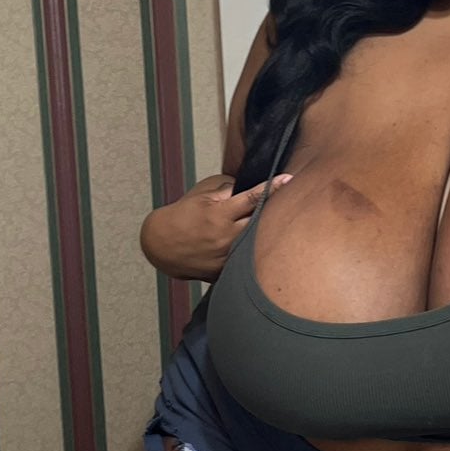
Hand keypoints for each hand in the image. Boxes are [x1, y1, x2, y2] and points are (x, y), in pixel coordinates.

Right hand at [139, 172, 290, 282]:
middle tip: (287, 204)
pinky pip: (245, 262)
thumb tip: (247, 187)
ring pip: (256, 244)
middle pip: (260, 223)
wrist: (161, 244)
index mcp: (220, 214)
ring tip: (276, 227)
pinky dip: (253, 254)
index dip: (271, 187)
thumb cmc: (182, 215)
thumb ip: (226, 189)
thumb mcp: (202, 194)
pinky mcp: (223, 271)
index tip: (288, 179)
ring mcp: (226, 256)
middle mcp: (225, 236)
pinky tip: (259, 250)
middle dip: (274, 212)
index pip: (252, 198)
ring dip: (266, 234)